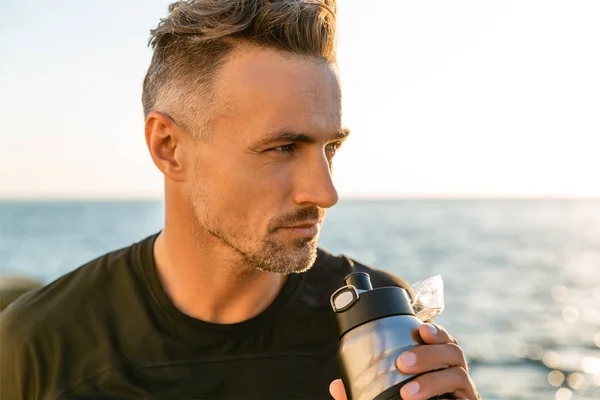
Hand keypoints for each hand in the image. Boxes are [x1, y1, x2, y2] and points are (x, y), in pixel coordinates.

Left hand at [329, 323, 479, 399]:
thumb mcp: (382, 396)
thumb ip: (361, 393)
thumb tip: (336, 386)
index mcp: (435, 363)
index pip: (440, 339)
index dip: (435, 330)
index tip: (421, 329)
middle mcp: (452, 373)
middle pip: (453, 351)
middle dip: (430, 352)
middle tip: (403, 363)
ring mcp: (463, 391)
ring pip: (459, 374)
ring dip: (434, 379)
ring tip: (409, 392)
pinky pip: (467, 397)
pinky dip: (447, 394)